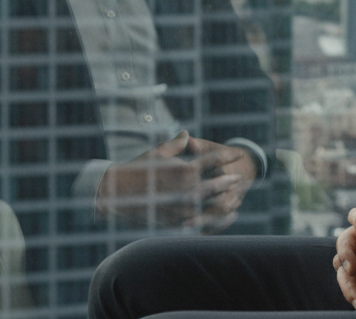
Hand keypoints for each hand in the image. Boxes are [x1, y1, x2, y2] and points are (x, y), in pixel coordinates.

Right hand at [96, 131, 256, 231]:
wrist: (116, 193)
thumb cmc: (137, 169)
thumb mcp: (158, 152)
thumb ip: (177, 144)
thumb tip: (187, 133)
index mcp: (185, 169)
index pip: (213, 161)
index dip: (228, 156)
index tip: (238, 154)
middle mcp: (187, 190)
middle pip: (218, 185)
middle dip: (230, 180)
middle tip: (239, 178)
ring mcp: (183, 208)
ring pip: (214, 206)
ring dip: (227, 202)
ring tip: (234, 200)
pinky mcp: (177, 222)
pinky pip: (202, 222)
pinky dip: (216, 219)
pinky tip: (223, 218)